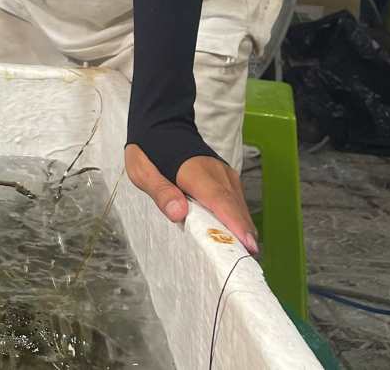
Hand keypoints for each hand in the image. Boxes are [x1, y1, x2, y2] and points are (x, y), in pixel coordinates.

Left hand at [125, 143, 258, 253]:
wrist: (162, 126)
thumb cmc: (150, 151)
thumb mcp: (142, 170)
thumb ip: (160, 191)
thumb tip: (178, 213)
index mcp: (194, 171)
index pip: (218, 200)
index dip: (234, 223)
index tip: (248, 245)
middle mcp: (216, 172)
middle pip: (233, 207)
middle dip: (243, 235)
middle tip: (247, 263)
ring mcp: (224, 174)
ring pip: (238, 205)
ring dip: (242, 229)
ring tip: (244, 256)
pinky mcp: (227, 178)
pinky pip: (236, 201)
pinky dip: (238, 219)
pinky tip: (237, 237)